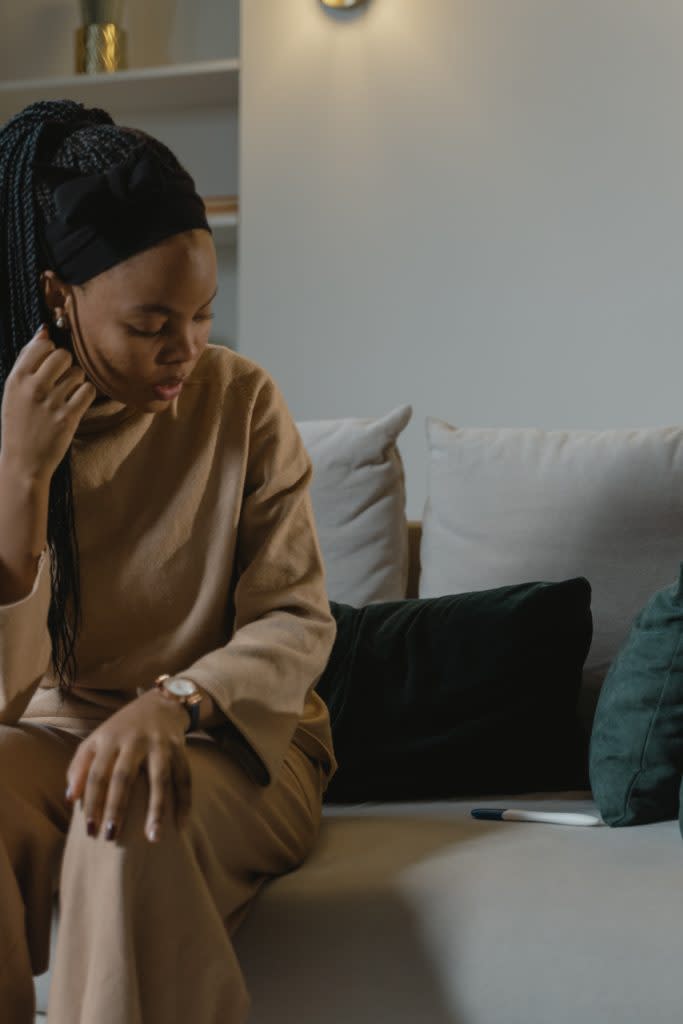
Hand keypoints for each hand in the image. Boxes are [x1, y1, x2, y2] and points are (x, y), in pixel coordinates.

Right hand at [0, 323, 96, 481]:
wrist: (23, 462)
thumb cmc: (18, 423)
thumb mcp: (13, 390)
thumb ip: (27, 360)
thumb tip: (44, 331)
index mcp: (17, 378)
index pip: (42, 344)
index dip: (51, 350)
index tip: (49, 364)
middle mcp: (33, 387)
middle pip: (64, 355)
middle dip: (66, 364)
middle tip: (61, 379)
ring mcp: (52, 402)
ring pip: (78, 373)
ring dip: (76, 381)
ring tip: (66, 394)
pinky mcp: (69, 417)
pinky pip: (88, 391)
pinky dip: (85, 395)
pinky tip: (76, 403)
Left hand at [65, 689, 191, 842]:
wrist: (160, 703)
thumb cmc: (122, 729)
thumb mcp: (97, 739)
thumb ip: (80, 765)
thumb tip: (70, 799)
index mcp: (110, 738)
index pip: (97, 773)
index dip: (92, 802)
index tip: (89, 830)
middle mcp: (135, 740)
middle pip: (124, 777)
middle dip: (116, 808)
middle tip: (110, 837)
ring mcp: (160, 744)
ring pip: (160, 779)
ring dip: (156, 809)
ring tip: (153, 837)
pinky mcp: (180, 748)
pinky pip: (184, 778)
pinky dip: (184, 802)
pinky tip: (180, 826)